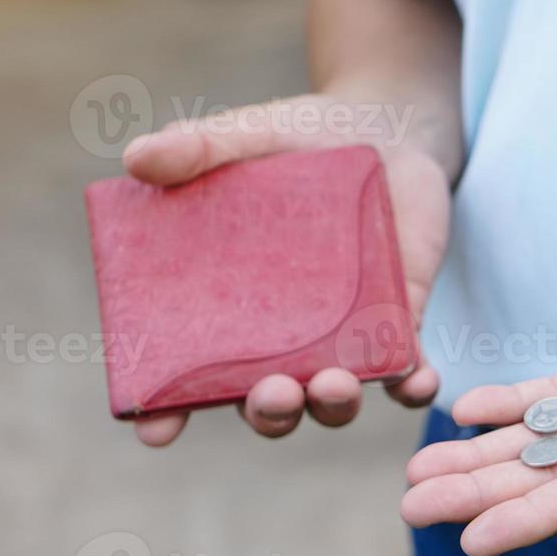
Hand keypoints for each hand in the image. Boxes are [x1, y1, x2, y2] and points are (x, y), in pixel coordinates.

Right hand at [120, 95, 451, 445]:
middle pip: (267, 402)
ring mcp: (343, 334)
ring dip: (333, 405)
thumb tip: (137, 158)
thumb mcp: (248, 136)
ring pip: (334, 398)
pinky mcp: (399, 321)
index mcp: (228, 305)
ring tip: (334, 384)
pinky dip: (414, 385)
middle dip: (267, 411)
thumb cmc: (302, 140)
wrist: (390, 127)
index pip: (189, 373)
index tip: (155, 428)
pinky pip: (407, 371)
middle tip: (272, 392)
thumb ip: (197, 148)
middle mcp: (282, 336)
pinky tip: (418, 381)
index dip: (168, 408)